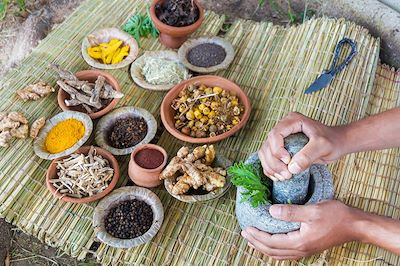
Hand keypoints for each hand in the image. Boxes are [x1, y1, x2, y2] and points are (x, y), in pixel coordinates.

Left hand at [241, 200, 359, 259]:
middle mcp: (300, 250)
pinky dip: (275, 249)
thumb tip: (271, 211)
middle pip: (272, 251)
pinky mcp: (308, 247)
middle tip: (245, 233)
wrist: (355, 226)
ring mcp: (305, 250)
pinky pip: (286, 253)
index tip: (246, 228)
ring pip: (279, 254)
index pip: (271, 242)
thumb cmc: (336, 216)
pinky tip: (273, 243)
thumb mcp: (312, 210)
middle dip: (257, 242)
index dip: (257, 236)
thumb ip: (291, 212)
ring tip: (253, 240)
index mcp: (299, 242)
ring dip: (264, 247)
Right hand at [258, 112, 345, 180]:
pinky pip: (268, 159)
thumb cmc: (332, 141)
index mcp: (292, 121)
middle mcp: (283, 128)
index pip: (275, 134)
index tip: (288, 161)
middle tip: (286, 175)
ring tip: (284, 177)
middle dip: (274, 162)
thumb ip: (308, 155)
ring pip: (265, 153)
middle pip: (268, 145)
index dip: (277, 149)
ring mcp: (280, 139)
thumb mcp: (323, 146)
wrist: (337, 143)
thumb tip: (292, 168)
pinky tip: (279, 177)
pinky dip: (271, 170)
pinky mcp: (280, 149)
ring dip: (271, 167)